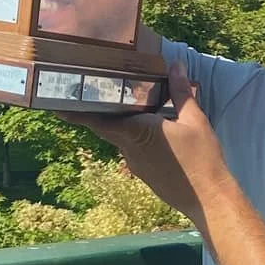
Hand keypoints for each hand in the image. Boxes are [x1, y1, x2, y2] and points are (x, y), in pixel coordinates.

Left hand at [80, 64, 228, 230]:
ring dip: (121, 124)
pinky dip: (134, 137)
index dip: (76, 113)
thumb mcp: (195, 120)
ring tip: (127, 105)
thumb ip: (180, 91)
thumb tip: (176, 65)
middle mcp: (129, 149)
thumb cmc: (202, 159)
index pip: (98, 120)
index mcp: (137, 131)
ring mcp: (135, 164)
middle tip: (92, 92)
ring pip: (121, 138)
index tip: (57, 106)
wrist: (208, 199)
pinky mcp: (144, 174)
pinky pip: (132, 150)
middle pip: (107, 126)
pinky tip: (149, 129)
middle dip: (100, 110)